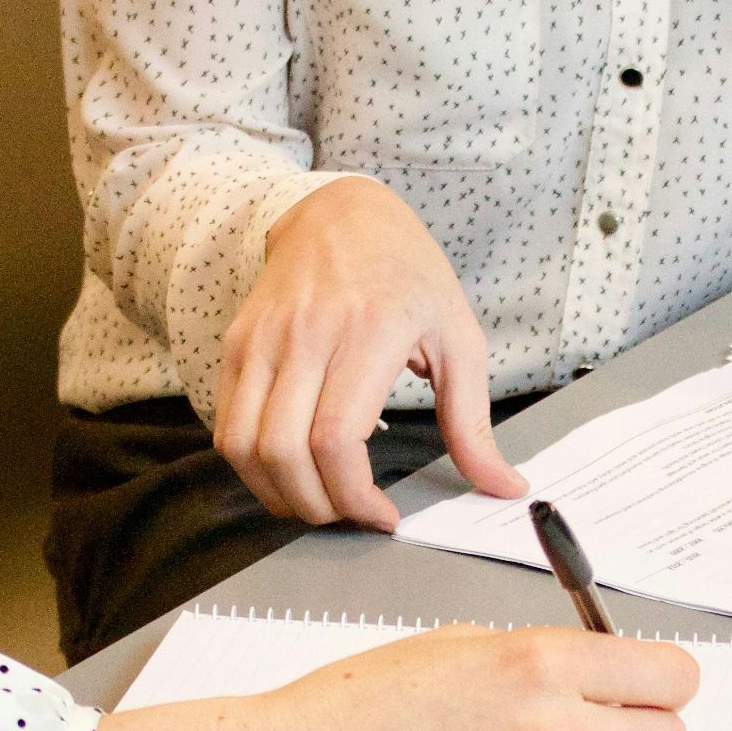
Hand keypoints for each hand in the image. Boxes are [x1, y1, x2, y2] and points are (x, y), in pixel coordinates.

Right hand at [214, 177, 527, 530]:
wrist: (342, 214)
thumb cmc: (408, 276)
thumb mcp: (459, 339)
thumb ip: (474, 423)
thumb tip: (504, 486)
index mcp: (369, 332)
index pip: (336, 438)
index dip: (354, 496)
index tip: (383, 516)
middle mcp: (306, 335)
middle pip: (284, 452)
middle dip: (317, 506)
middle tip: (351, 516)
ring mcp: (262, 339)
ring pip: (244, 447)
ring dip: (278, 494)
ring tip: (320, 501)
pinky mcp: (236, 345)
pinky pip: (227, 426)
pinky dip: (253, 466)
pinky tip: (291, 472)